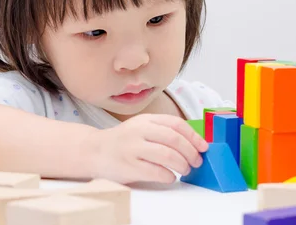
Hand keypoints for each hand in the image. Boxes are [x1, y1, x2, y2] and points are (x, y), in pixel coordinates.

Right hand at [83, 114, 207, 183]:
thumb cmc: (123, 141)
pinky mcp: (128, 166)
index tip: (203, 147)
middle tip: (196, 161)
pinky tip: (169, 176)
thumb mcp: (141, 127)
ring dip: (182, 165)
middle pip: (174, 140)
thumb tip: (193, 142)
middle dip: (191, 152)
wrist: (93, 151)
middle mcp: (139, 131)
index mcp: (145, 120)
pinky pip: (156, 172)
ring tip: (185, 170)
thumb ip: (162, 130)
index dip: (193, 136)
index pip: (176, 124)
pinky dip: (168, 176)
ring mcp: (132, 148)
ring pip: (167, 156)